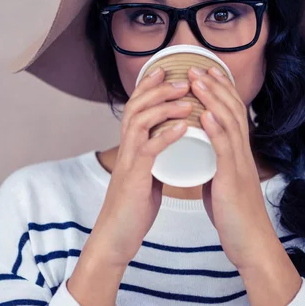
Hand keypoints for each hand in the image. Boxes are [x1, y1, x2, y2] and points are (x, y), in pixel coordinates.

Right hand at [87, 67, 192, 266]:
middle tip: (182, 80)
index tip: (166, 70)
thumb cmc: (134, 206)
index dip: (148, 86)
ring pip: (140, 122)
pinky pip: (149, 150)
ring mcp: (129, 161)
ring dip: (164, 107)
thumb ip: (155, 157)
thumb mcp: (146, 174)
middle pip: (136, 106)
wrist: (117, 235)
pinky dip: (166, 135)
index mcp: (131, 146)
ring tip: (187, 99)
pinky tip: (183, 128)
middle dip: (158, 89)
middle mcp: (126, 148)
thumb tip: (172, 144)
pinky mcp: (134, 178)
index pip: (136, 106)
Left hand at [188, 66, 278, 269]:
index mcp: (238, 153)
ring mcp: (240, 164)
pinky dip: (216, 130)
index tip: (203, 72)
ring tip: (196, 80)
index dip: (219, 90)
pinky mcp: (234, 179)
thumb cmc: (235, 216)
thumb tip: (205, 156)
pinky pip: (225, 150)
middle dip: (213, 85)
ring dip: (212, 99)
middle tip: (195, 66)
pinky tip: (205, 115)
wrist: (251, 243)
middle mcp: (242, 153)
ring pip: (229, 123)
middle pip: (231, 109)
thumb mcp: (223, 184)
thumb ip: (215, 166)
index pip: (231, 113)